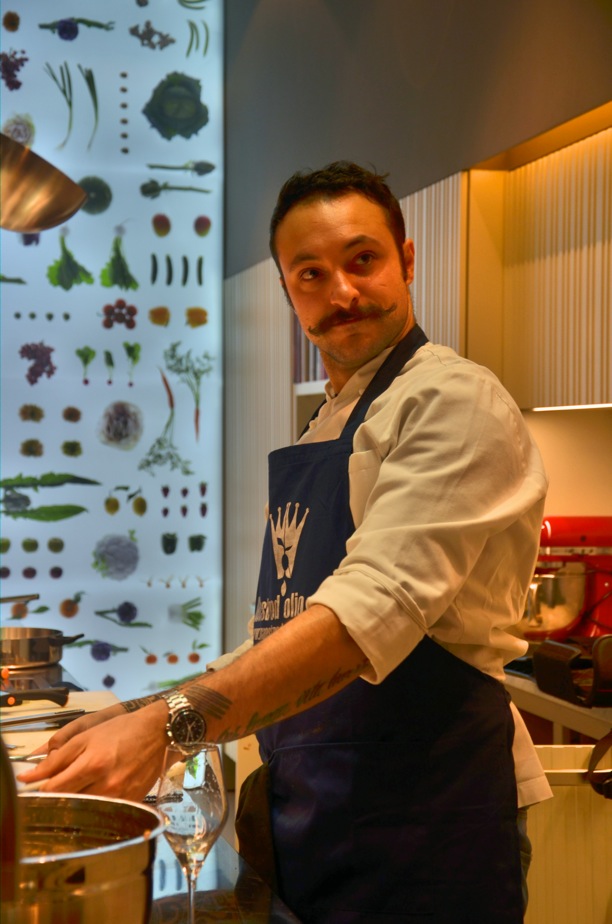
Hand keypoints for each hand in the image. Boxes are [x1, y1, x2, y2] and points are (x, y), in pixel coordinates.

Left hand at [17, 699, 168, 800]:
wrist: (159, 734)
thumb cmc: (122, 730)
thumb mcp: (86, 736)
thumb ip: (56, 758)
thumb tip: (27, 777)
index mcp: (92, 765)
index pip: (53, 790)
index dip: (40, 789)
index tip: (35, 787)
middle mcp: (106, 786)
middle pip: (68, 803)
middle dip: (56, 797)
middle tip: (57, 787)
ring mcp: (120, 798)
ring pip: (84, 811)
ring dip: (75, 803)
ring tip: (78, 789)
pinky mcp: (130, 804)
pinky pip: (104, 813)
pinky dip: (95, 806)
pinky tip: (96, 793)